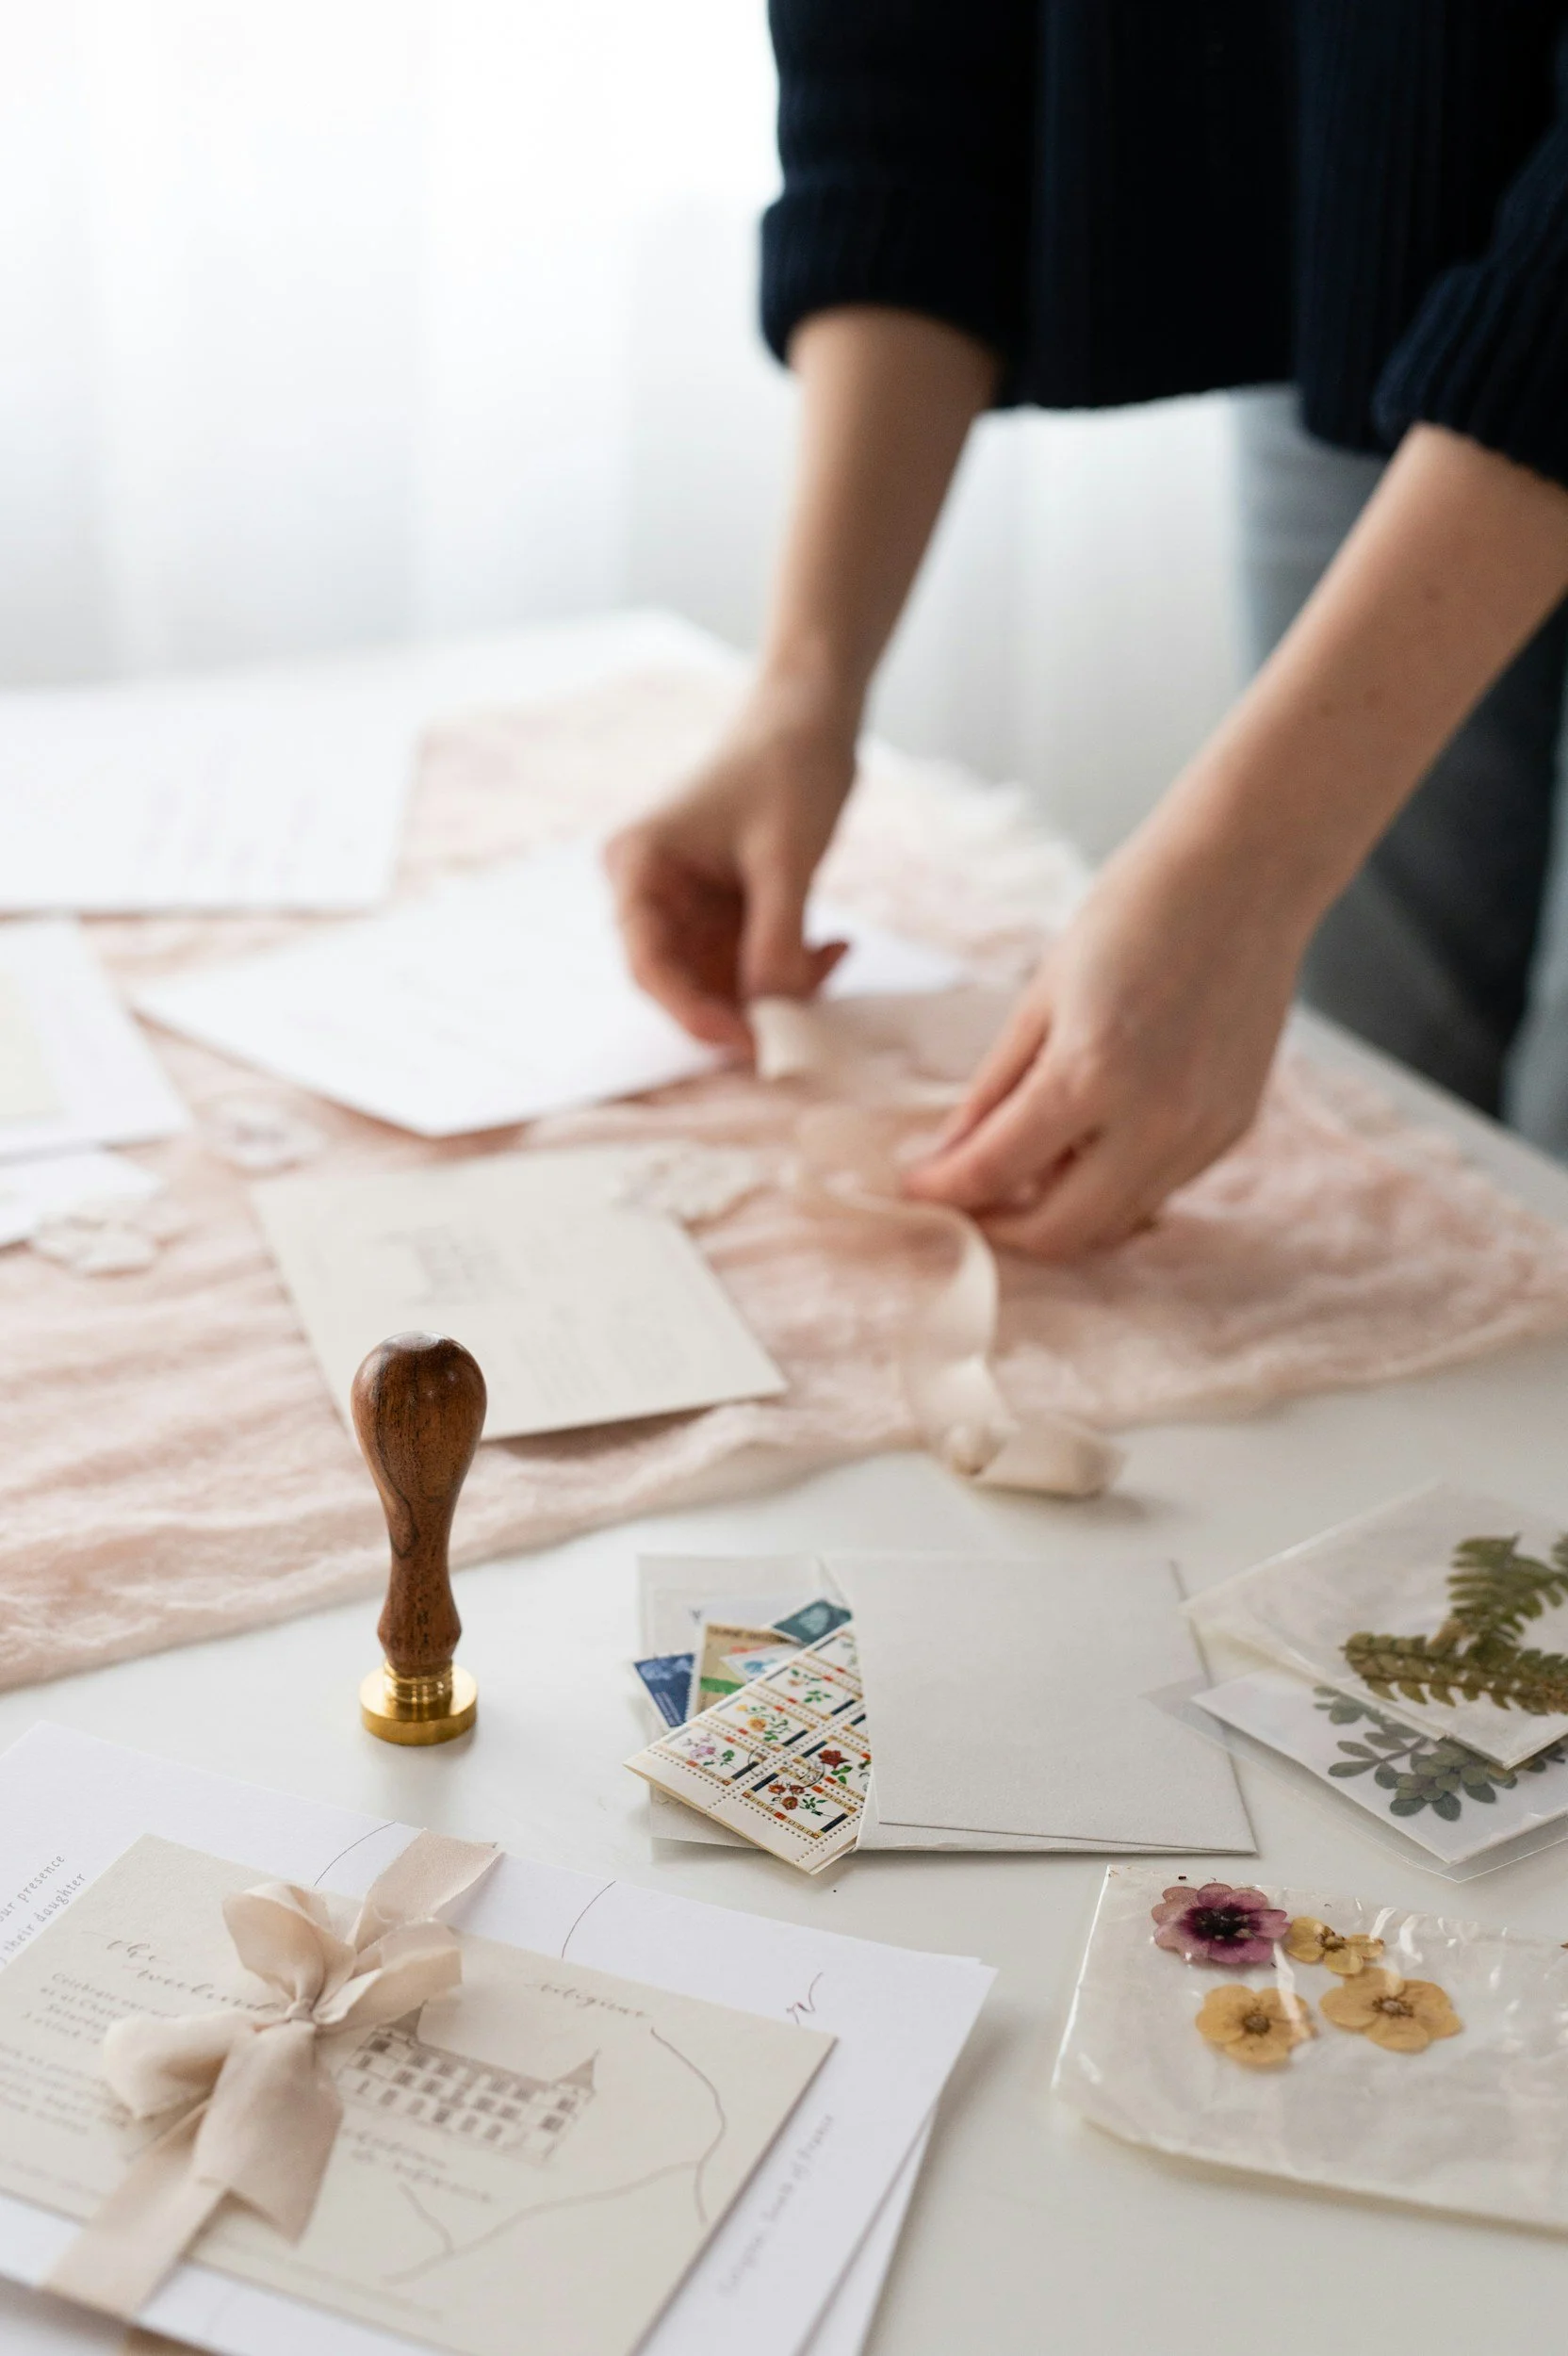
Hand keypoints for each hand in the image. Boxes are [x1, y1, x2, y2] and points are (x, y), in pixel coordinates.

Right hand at [605, 681, 857, 1052]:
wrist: (813, 715)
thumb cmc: (787, 764)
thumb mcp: (786, 858)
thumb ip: (775, 940)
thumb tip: (772, 1017)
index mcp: (639, 867)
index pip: (649, 963)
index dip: (694, 1013)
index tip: (748, 1042)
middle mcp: (652, 891)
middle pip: (683, 981)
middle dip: (743, 1007)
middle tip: (799, 1028)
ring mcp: (689, 904)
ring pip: (723, 981)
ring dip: (779, 989)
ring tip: (832, 958)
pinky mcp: (724, 910)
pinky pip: (751, 963)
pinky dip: (793, 967)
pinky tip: (837, 945)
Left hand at [903, 824, 1313, 1256]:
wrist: (1247, 873)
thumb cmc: (1134, 913)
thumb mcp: (1041, 996)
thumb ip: (995, 1088)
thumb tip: (951, 1155)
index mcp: (1091, 1074)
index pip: (995, 1170)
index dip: (943, 1190)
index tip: (915, 1188)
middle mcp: (1155, 1120)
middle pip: (1060, 1231)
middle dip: (1000, 1228)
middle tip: (966, 1202)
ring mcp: (1202, 1132)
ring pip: (1115, 1223)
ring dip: (1061, 1213)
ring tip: (1025, 1167)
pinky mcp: (1234, 1129)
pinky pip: (1159, 1188)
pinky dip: (1114, 1186)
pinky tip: (1090, 1142)